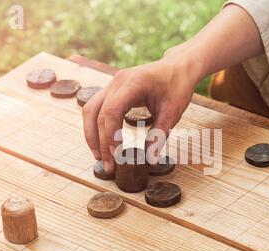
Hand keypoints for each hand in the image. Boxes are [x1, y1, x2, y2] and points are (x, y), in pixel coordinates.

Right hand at [82, 4, 261, 173]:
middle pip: (95, 112)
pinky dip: (96, 126)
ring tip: (100, 156)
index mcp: (133, 83)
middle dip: (98, 141)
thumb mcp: (173, 112)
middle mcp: (117, 82)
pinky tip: (102, 143)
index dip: (110, 136)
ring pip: (90, 110)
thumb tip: (150, 160)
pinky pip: (96, 108)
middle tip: (106, 164)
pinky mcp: (112, 90)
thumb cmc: (177, 86)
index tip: (116, 155)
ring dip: (92, 134)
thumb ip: (159, 134)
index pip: (111, 111)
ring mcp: (112, 84)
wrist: (178, 67)